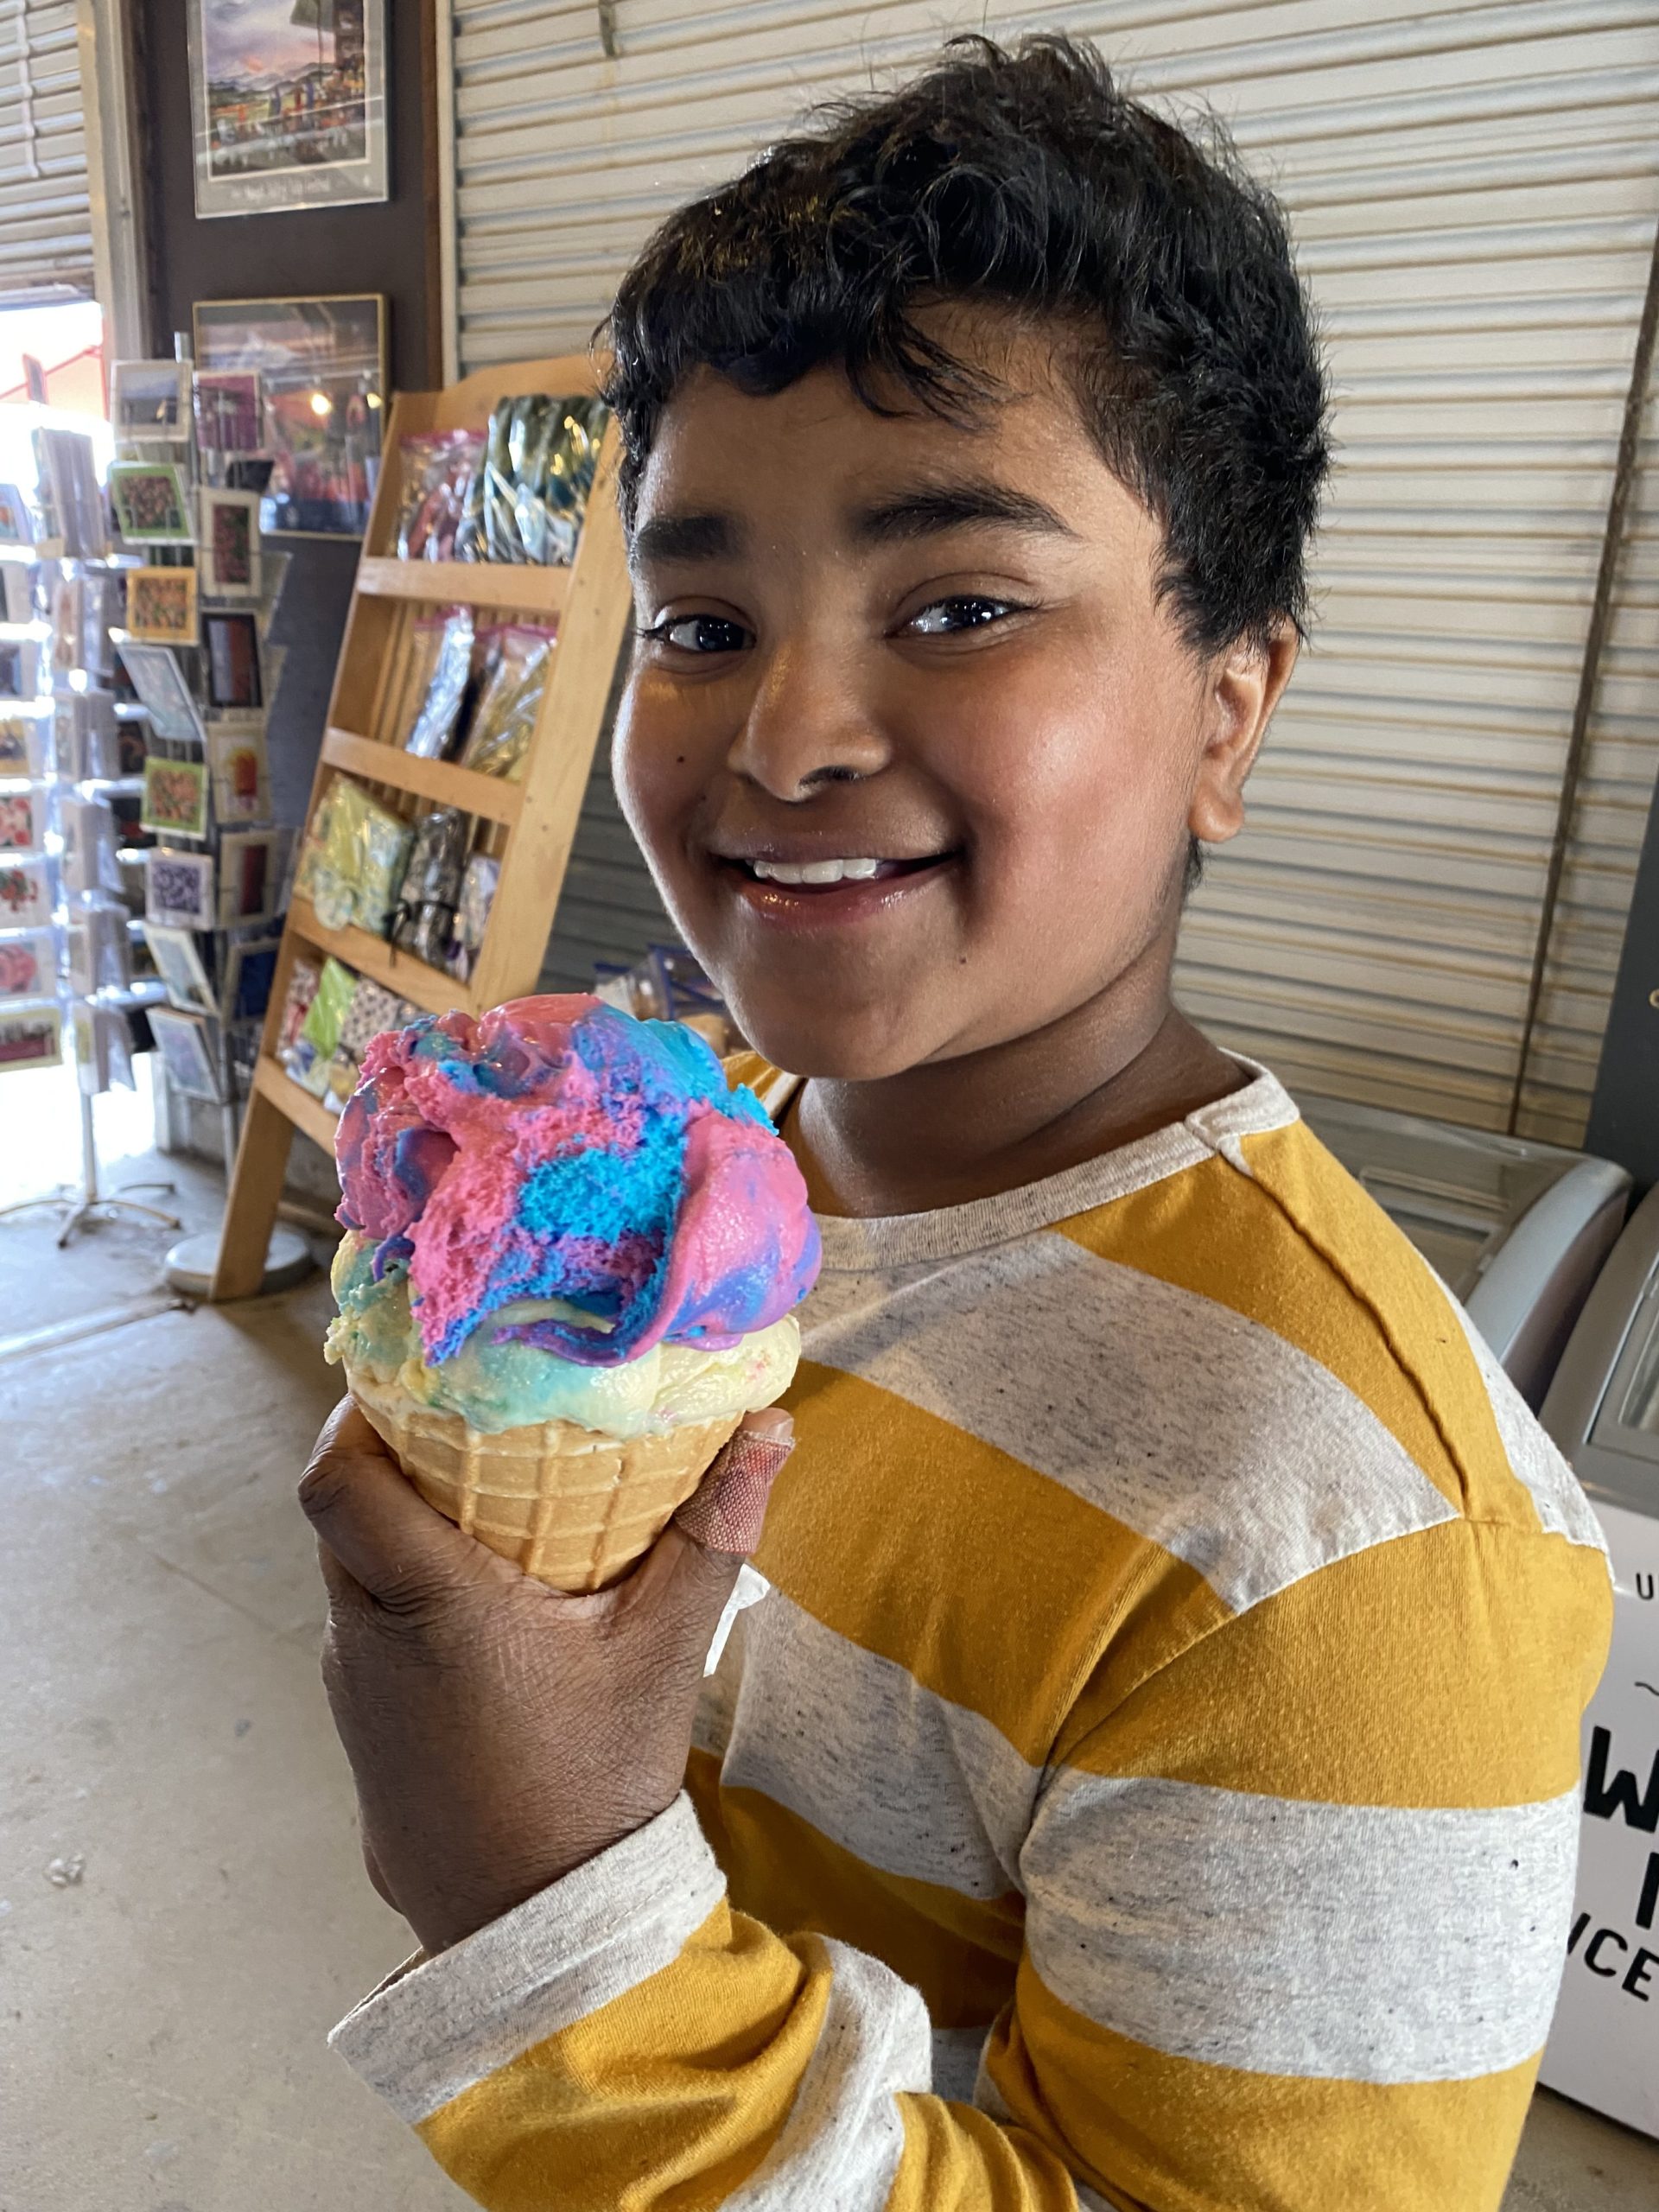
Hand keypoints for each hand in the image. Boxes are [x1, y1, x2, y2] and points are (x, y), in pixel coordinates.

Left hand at [298, 1397, 792, 1953]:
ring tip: (487, 1509)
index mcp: (428, 1606)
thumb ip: (711, 1535)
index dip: (355, 1413)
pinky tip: (484, 1606)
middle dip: (394, 1459)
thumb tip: (769, 1431)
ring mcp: (352, 1691)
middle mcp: (366, 1639)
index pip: (337, 1479)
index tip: (413, 1378)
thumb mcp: (664, 1654)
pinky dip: (404, 1597)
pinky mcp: (361, 1731)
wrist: (540, 1936)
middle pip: (343, 1512)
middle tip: (470, 1428)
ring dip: (401, 1532)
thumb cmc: (595, 1790)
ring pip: (351, 1573)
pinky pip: (365, 1631)